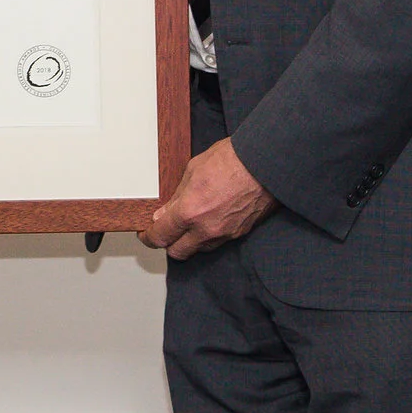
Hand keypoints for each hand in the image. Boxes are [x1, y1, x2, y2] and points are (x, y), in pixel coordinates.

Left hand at [140, 138, 276, 259]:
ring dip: (190, 241)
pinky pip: (217, 242)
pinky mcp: (239, 233)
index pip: (160, 236)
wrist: (265, 163)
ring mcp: (224, 234)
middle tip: (165, 230)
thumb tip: (165, 213)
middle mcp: (206, 229)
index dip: (149, 237)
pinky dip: (208, 235)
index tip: (146, 234)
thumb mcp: (193, 170)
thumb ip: (177, 196)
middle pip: (177, 252)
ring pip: (198, 249)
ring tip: (189, 223)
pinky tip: (209, 219)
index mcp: (190, 212)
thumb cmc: (232, 160)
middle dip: (168, 243)